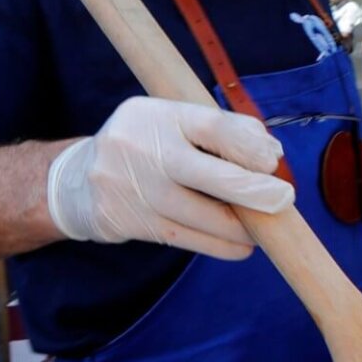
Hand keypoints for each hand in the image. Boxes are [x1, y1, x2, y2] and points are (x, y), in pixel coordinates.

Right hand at [47, 97, 294, 260]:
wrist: (77, 181)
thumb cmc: (146, 147)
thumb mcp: (173, 123)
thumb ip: (221, 131)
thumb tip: (272, 153)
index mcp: (158, 115)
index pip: (212, 125)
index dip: (249, 145)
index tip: (274, 162)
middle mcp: (141, 148)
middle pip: (209, 175)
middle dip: (253, 191)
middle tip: (284, 201)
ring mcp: (132, 188)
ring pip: (201, 216)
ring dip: (240, 227)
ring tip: (261, 229)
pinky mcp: (128, 222)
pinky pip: (186, 239)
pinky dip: (220, 245)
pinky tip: (240, 245)